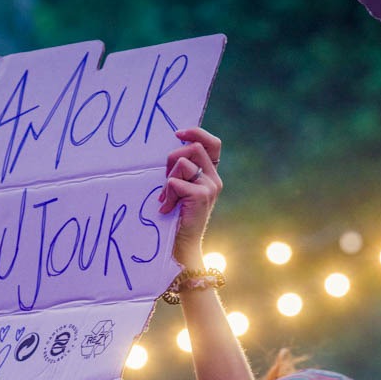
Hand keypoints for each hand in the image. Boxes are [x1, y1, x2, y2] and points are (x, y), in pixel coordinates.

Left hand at [159, 128, 221, 267]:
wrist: (183, 247)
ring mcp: (210, 187)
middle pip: (194, 147)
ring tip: (167, 199)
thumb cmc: (176, 218)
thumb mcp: (180, 191)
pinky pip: (175, 182)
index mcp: (211, 175)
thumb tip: (171, 148)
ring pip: (183, 163)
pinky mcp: (201, 196)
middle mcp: (214, 179)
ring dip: (168, 180)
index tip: (178, 134)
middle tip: (166, 180)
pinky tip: (167, 208)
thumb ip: (181, 171)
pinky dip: (167, 195)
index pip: (212, 143)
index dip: (196, 132)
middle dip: (173, 158)